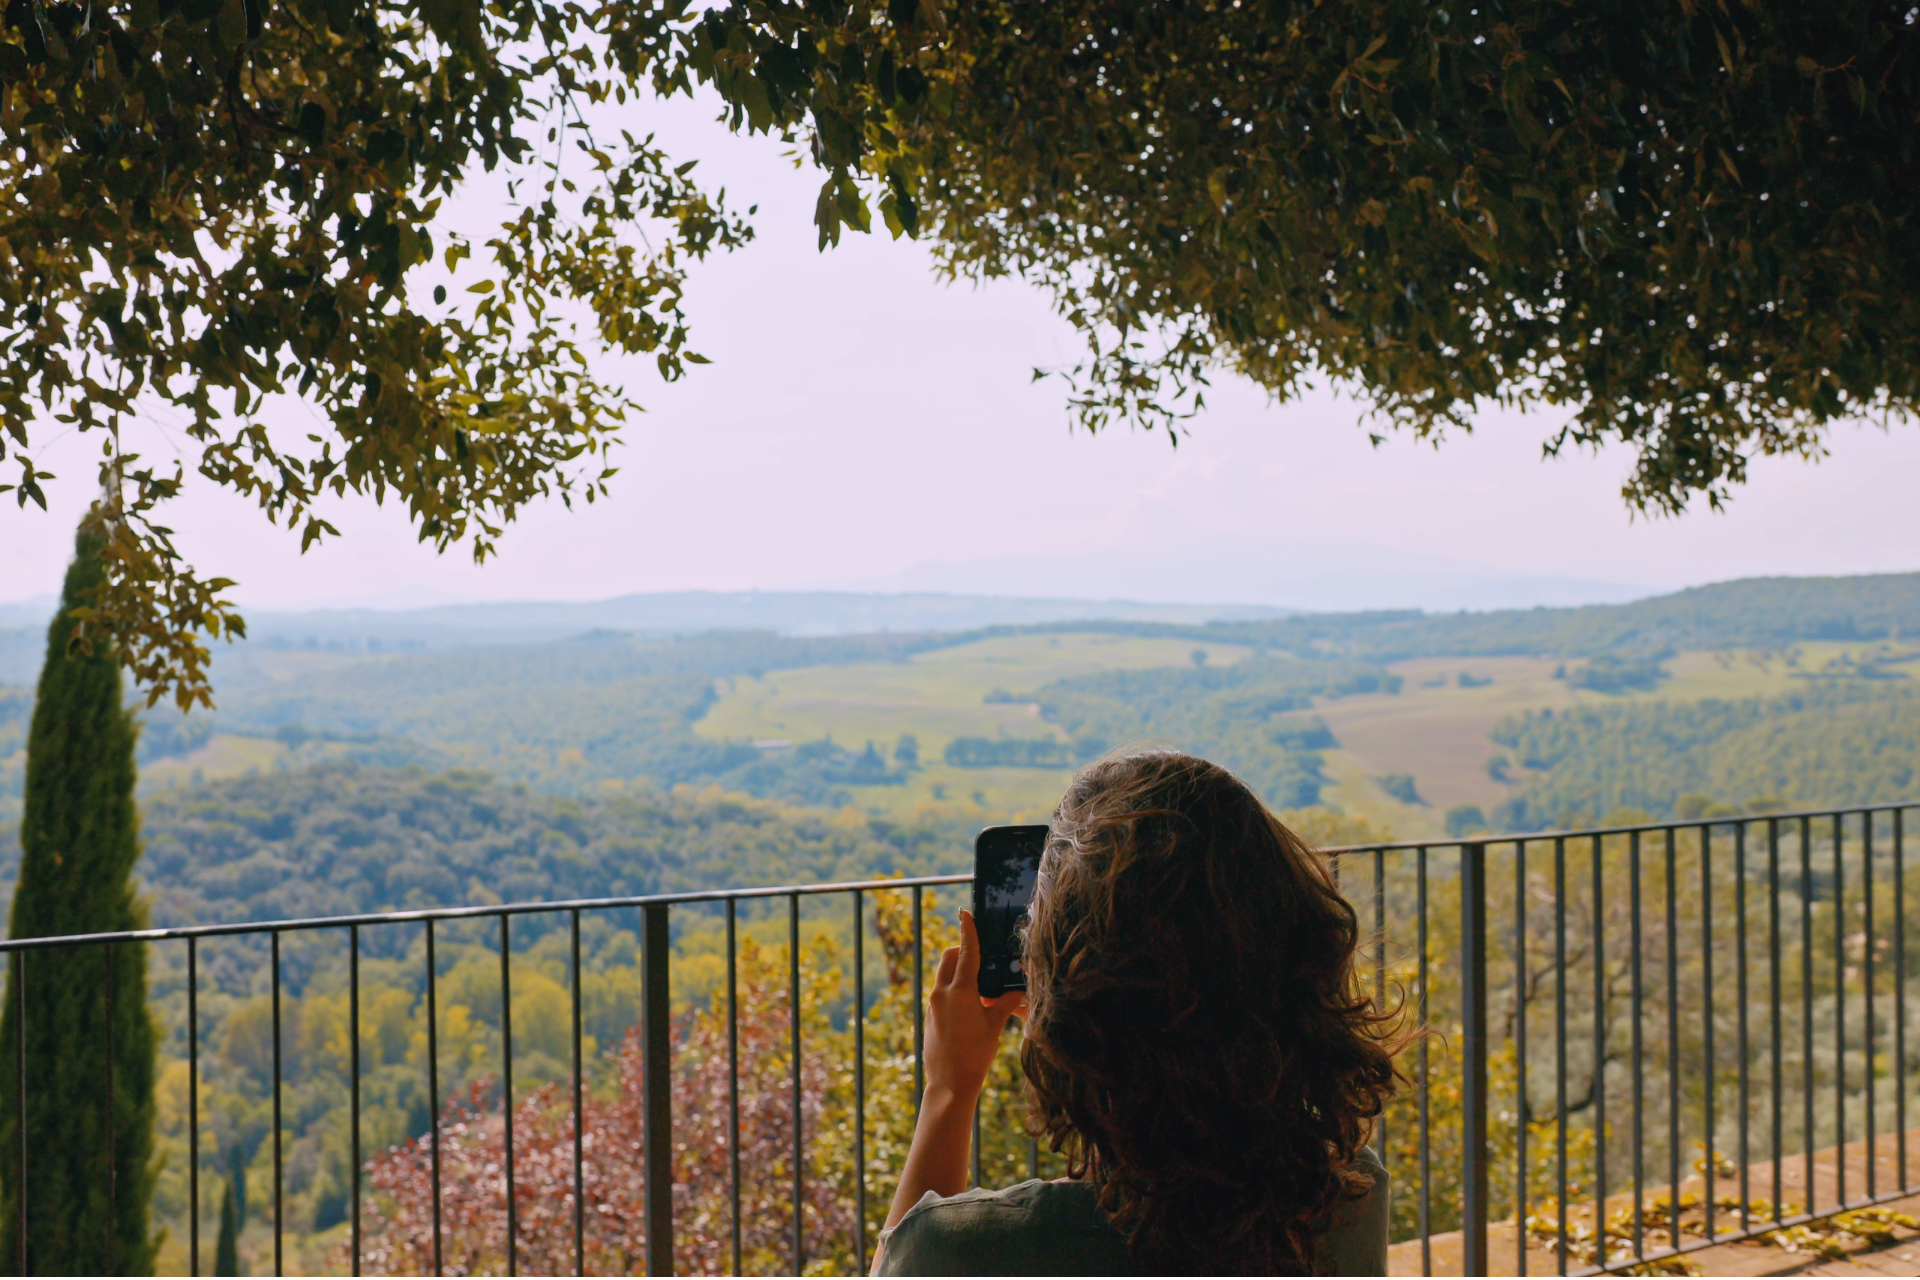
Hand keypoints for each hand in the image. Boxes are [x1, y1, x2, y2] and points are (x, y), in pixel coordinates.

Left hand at [924, 910, 1027, 1099]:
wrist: (949, 1084)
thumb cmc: (975, 1056)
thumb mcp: (994, 1027)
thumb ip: (1005, 1004)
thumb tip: (1017, 992)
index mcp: (959, 991)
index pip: (966, 953)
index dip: (968, 931)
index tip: (965, 913)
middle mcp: (942, 993)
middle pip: (950, 958)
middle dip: (962, 951)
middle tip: (981, 960)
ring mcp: (933, 1004)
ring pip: (944, 975)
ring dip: (958, 972)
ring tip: (980, 990)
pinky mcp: (930, 1015)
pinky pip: (941, 992)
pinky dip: (954, 989)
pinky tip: (971, 1007)